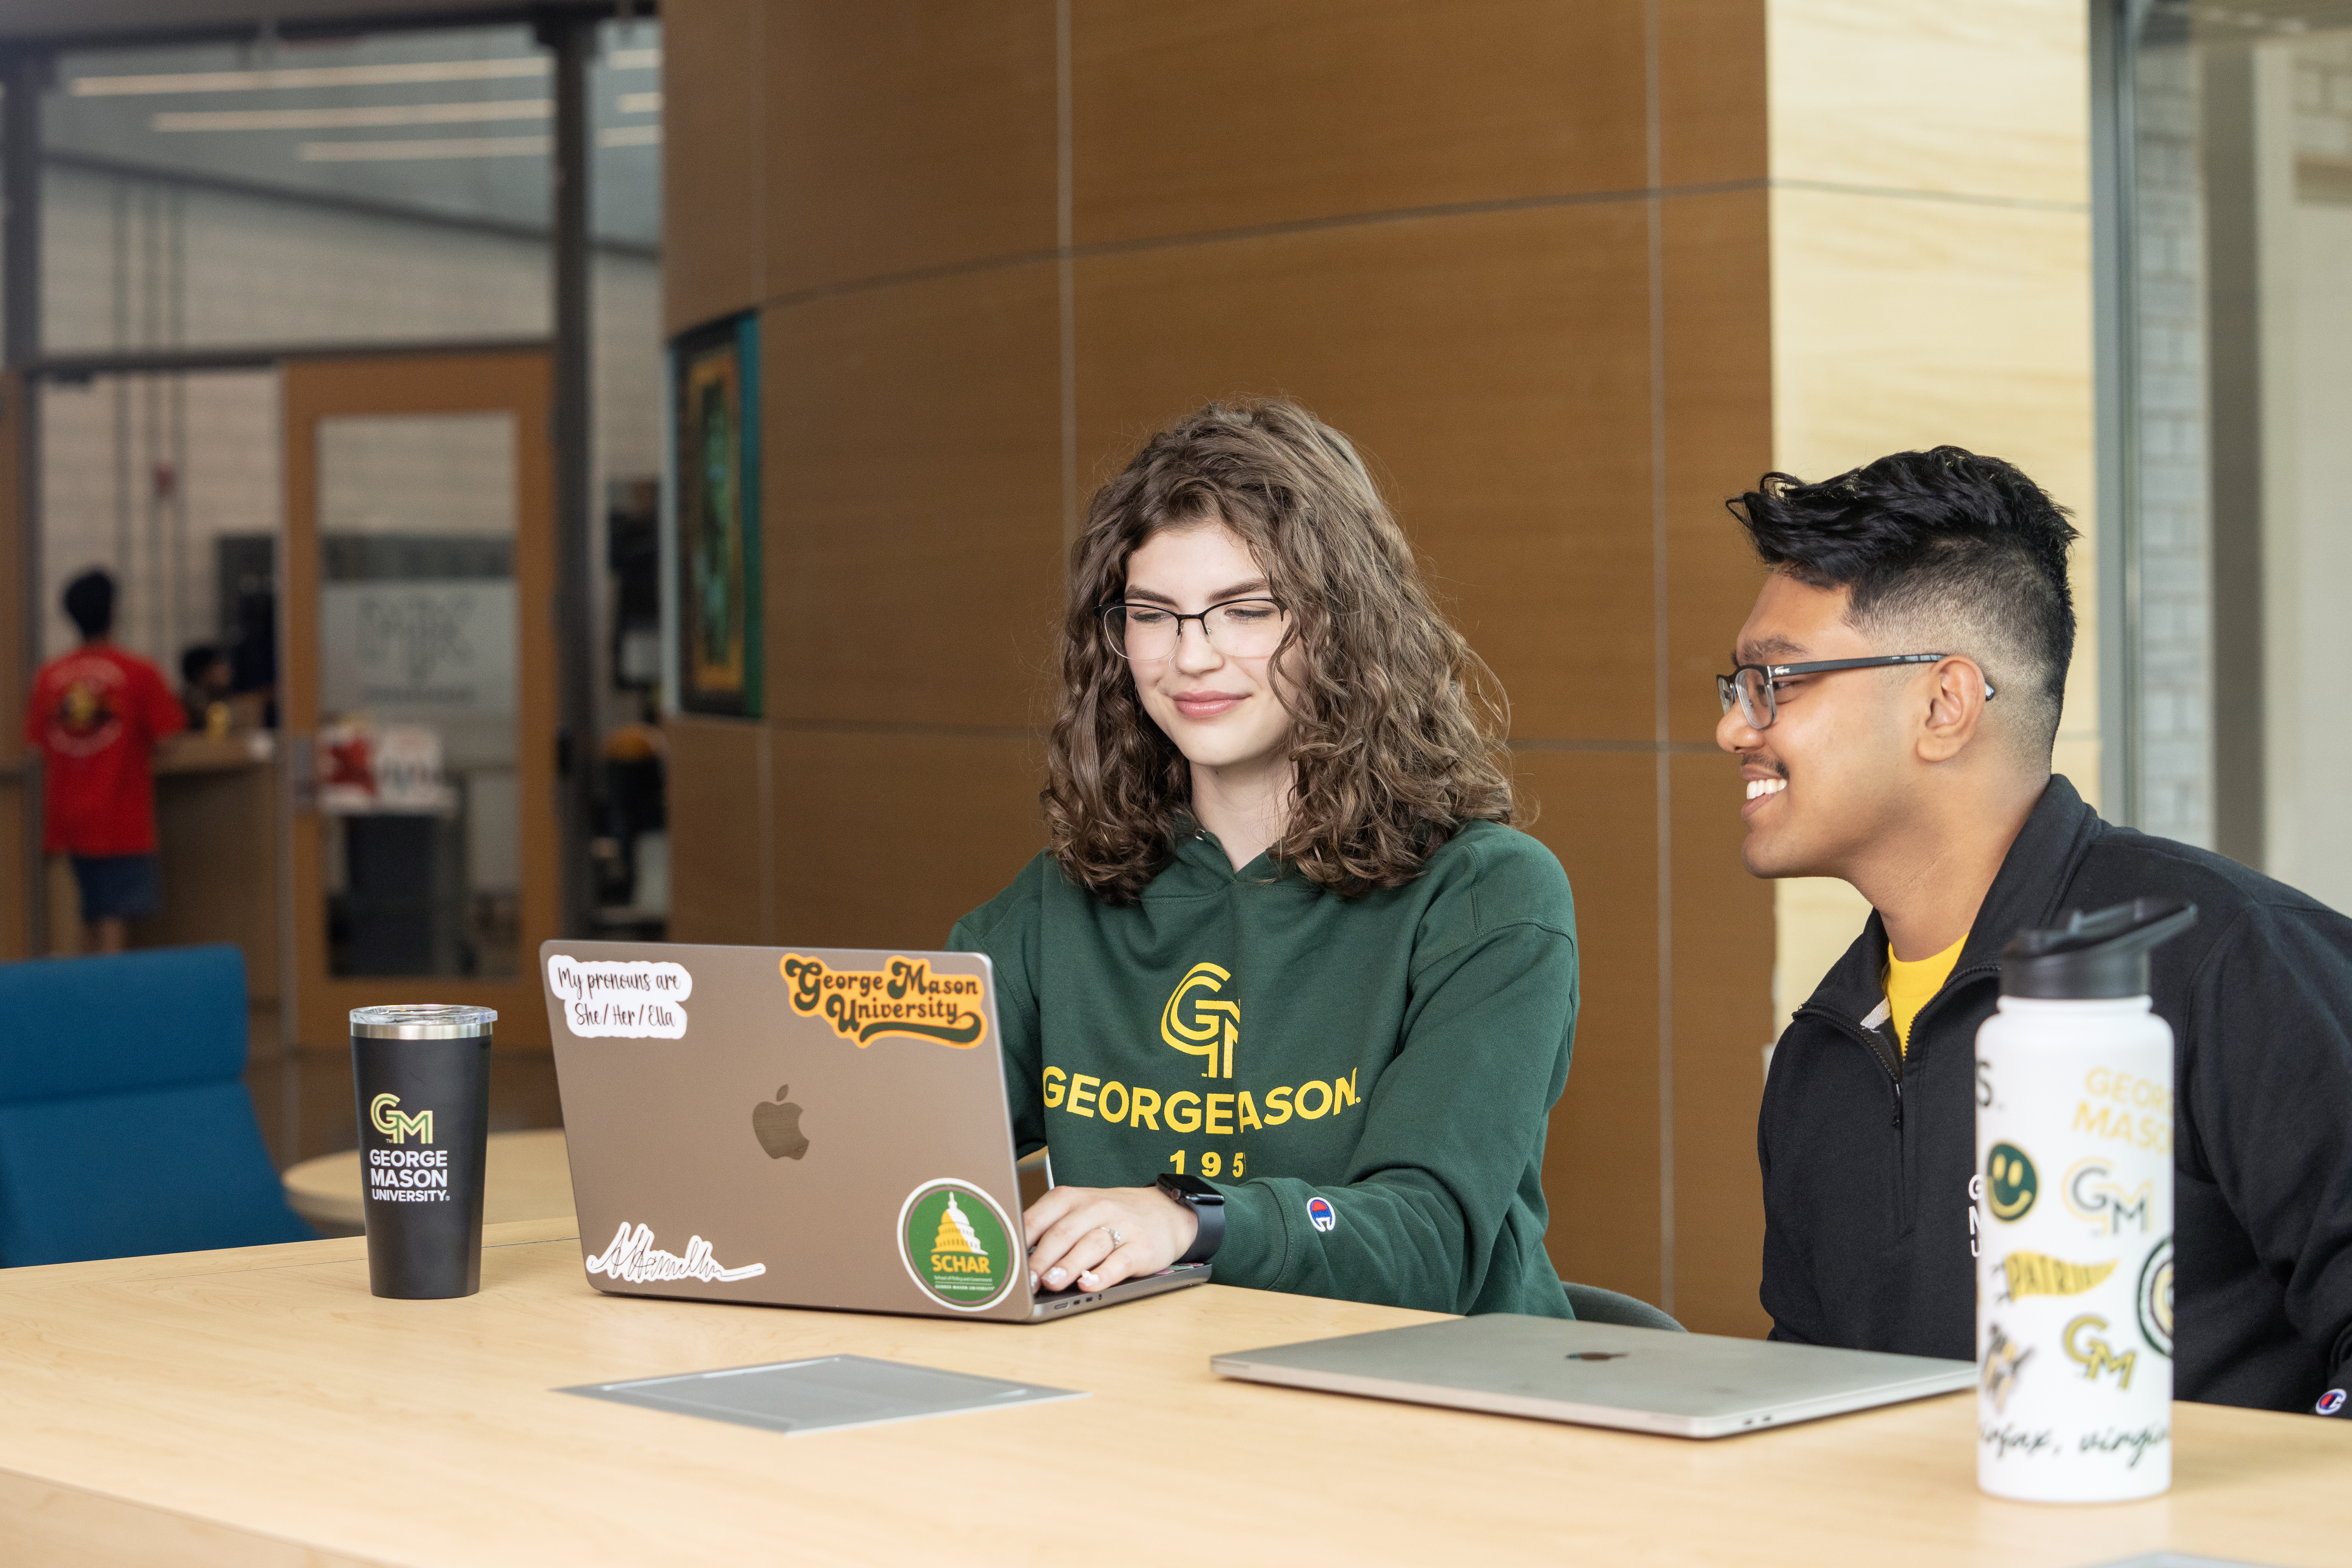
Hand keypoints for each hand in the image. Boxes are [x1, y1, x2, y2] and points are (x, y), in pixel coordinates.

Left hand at [1023, 1183, 1196, 1294]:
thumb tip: (1015, 1260)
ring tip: (1053, 1283)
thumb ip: (1048, 1230)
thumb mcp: (1076, 1213)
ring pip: (1090, 1245)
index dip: (1021, 1241)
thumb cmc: (1108, 1217)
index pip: (1039, 1217)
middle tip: (1027, 1280)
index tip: (1008, 1262)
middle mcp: (1095, 1208)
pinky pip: (1120, 1261)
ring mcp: (1120, 1226)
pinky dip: (1103, 1274)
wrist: (1163, 1211)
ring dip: (1069, 1265)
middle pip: (1063, 1233)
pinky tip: (1089, 1284)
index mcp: (1070, 1198)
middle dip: (1042, 1259)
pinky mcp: (1141, 1246)